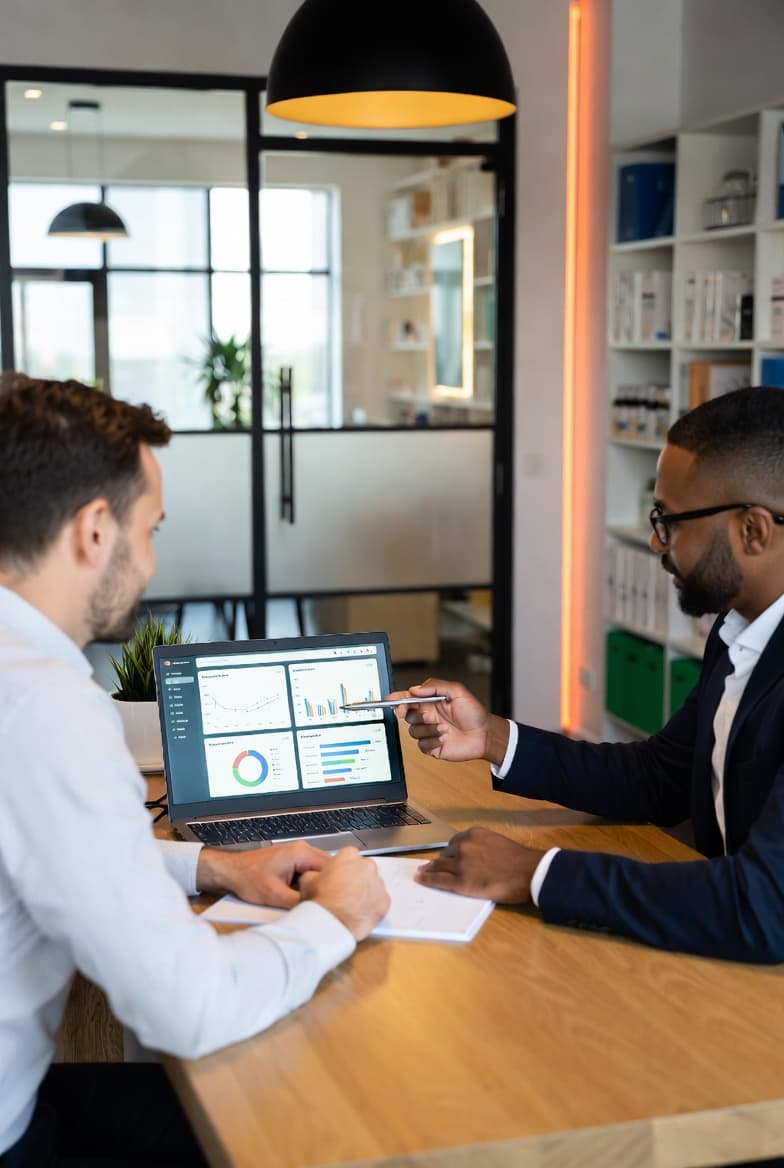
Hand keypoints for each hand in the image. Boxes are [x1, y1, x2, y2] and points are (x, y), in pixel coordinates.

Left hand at [196, 841, 328, 908]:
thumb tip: (315, 910)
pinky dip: (309, 884)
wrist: (230, 871)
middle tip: (326, 902)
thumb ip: (298, 902)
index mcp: (301, 853)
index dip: (334, 885)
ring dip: (317, 885)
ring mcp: (298, 855)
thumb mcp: (274, 896)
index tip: (335, 900)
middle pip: (328, 868)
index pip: (332, 868)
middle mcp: (302, 850)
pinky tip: (303, 896)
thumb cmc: (247, 877)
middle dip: (327, 885)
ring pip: (319, 871)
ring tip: (313, 899)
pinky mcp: (293, 862)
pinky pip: (309, 872)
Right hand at [299, 847, 390, 940]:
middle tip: (344, 891)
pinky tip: (360, 912)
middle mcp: (367, 866)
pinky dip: (373, 906)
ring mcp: (378, 883)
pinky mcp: (385, 901)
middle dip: (356, 877)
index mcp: (349, 856)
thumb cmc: (320, 902)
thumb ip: (316, 872)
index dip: (342, 867)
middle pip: (363, 868)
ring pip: (373, 884)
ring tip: (351, 904)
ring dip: (365, 891)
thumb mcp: (307, 880)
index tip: (338, 876)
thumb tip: (316, 875)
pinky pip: (380, 901)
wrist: (331, 925)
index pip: (349, 855)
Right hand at [386, 678, 509, 765]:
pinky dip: (432, 741)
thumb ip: (435, 687)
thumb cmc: (474, 713)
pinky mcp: (432, 746)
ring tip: (444, 729)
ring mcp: (429, 732)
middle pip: (407, 715)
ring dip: (428, 730)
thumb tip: (415, 689)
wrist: (484, 735)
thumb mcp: (458, 692)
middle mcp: (428, 716)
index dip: (397, 699)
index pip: (408, 699)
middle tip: (430, 716)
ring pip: (413, 731)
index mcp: (431, 702)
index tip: (391, 701)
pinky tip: (444, 739)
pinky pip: (421, 745)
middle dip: (416, 715)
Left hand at [415, 827, 543, 903]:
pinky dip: (427, 879)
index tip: (444, 857)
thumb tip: (474, 857)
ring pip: (439, 866)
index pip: (454, 842)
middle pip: (445, 854)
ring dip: (430, 869)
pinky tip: (421, 879)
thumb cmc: (519, 860)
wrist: (529, 872)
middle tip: (431, 867)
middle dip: (440, 861)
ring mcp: (461, 864)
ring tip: (422, 873)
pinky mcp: (461, 882)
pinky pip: (439, 880)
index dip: (449, 852)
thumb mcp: (497, 842)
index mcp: (473, 834)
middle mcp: (464, 846)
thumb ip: (481, 846)